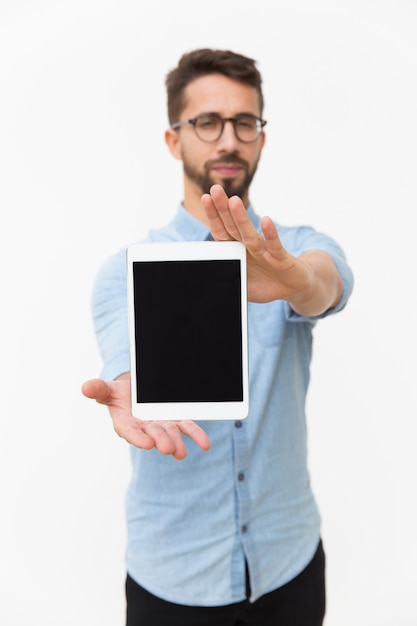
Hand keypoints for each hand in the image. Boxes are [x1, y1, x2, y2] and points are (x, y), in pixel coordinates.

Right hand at [81, 376, 210, 459]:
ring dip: (177, 442)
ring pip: (171, 434)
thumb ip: (98, 389)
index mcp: (126, 423)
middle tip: (168, 448)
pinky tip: (205, 445)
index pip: (131, 432)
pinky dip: (197, 436)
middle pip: (153, 435)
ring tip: (182, 453)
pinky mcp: (176, 420)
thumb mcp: (107, 389)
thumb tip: (84, 387)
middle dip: (161, 441)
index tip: (146, 443)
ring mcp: (162, 425)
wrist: (137, 390)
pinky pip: (188, 428)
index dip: (138, 438)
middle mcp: (145, 428)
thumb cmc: (120, 393)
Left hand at [201, 184, 312, 303]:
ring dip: (241, 219)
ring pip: (250, 235)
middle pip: (234, 227)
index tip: (206, 198)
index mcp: (239, 251)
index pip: (223, 232)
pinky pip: (275, 246)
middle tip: (215, 189)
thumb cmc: (266, 284)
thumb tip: (209, 281)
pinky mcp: (282, 259)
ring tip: (233, 200)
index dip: (214, 216)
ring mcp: (266, 252)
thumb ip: (228, 281)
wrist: (293, 288)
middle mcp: (250, 248)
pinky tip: (265, 220)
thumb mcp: (242, 285)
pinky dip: (270, 234)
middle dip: (224, 209)